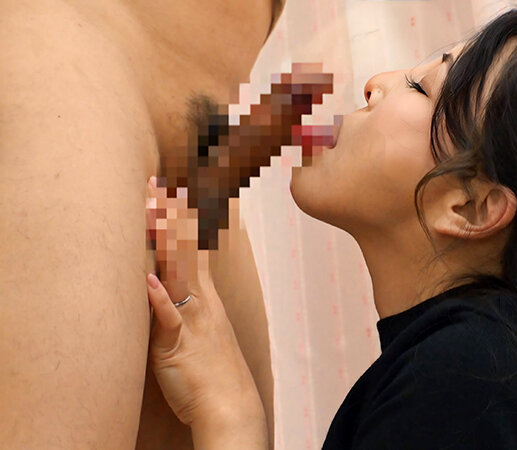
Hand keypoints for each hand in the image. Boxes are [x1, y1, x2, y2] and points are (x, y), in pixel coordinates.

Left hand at [144, 177, 264, 428]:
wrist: (231, 407)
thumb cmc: (213, 377)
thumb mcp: (197, 336)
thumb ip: (176, 310)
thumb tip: (159, 285)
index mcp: (204, 299)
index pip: (192, 249)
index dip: (182, 219)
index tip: (172, 189)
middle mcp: (200, 302)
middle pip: (184, 250)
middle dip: (171, 215)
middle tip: (158, 182)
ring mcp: (191, 319)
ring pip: (177, 272)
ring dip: (163, 241)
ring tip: (151, 210)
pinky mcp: (178, 344)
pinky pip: (168, 318)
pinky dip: (158, 299)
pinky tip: (147, 279)